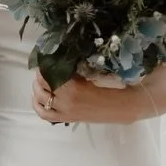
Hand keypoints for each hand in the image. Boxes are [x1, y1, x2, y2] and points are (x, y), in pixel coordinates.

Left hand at [32, 66, 165, 124]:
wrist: (127, 106)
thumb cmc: (117, 83)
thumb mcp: (98, 68)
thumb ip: (80, 61)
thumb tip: (64, 47)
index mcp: (74, 89)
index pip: (49, 73)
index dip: (46, 62)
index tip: (47, 53)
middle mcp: (66, 102)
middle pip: (42, 84)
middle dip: (42, 72)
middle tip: (46, 62)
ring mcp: (66, 112)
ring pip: (40, 98)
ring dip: (38, 86)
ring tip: (43, 77)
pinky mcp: (67, 118)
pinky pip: (44, 113)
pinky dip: (38, 103)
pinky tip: (40, 94)